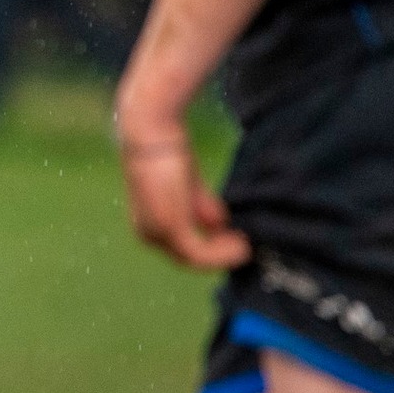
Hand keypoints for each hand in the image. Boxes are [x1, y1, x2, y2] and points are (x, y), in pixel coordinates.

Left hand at [112, 94, 249, 270]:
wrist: (154, 133)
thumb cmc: (169, 153)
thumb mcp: (189, 186)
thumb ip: (201, 207)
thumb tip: (219, 226)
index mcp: (147, 225)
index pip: (180, 249)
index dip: (209, 250)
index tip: (234, 241)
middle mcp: (147, 233)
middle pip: (188, 259)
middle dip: (218, 255)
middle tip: (245, 246)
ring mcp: (157, 231)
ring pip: (196, 259)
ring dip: (224, 255)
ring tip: (246, 246)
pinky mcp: (170, 226)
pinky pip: (200, 252)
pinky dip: (222, 253)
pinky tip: (241, 243)